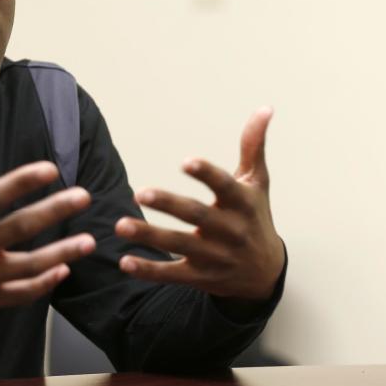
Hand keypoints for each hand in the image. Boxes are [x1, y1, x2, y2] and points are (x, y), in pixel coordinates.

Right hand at [0, 114, 95, 329]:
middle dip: (56, 211)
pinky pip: (17, 295)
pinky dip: (42, 285)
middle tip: (84, 196)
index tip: (52, 168)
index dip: (25, 181)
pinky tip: (63, 271)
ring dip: (62, 253)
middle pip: (21, 228)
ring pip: (28, 267)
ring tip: (89, 240)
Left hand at [115, 107, 284, 301]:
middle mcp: (230, 231)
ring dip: (149, 236)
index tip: (186, 161)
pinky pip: (172, 275)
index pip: (225, 186)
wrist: (265, 273)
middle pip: (197, 216)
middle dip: (169, 205)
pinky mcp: (200, 277)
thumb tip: (265, 108)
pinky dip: (148, 270)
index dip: (207, 174)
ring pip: (179, 246)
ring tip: (120, 225)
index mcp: (242, 203)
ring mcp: (214, 257)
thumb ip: (253, 146)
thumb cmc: (256, 217)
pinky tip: (124, 261)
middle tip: (141, 193)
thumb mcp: (257, 183)